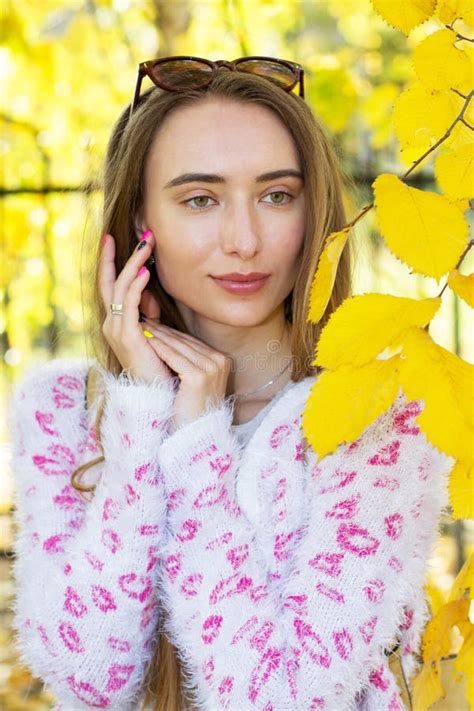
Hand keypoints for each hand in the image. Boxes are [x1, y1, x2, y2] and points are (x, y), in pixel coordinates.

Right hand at [99, 230, 173, 383]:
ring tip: (146, 244)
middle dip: (120, 255)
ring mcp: (116, 330)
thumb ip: (150, 314)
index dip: (112, 262)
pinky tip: (145, 272)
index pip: (111, 285)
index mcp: (117, 322)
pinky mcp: (127, 337)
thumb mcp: (154, 333)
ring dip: (134, 264)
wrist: (159, 395)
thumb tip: (152, 296)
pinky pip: (129, 306)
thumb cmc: (160, 366)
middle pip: (110, 282)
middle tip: (137, 233)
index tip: (116, 238)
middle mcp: (111, 324)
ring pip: (121, 289)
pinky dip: (137, 287)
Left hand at [139, 320, 231, 432]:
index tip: (153, 324)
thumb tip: (170, 339)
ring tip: (141, 326)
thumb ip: (188, 360)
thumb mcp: (193, 381)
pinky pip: (174, 357)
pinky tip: (146, 340)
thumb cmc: (189, 410)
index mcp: (221, 361)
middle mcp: (219, 362)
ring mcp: (211, 368)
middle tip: (143, 319)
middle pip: (185, 341)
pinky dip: (159, 348)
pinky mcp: (199, 376)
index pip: (191, 342)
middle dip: (163, 330)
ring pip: (178, 346)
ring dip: (158, 335)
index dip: (170, 333)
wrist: (195, 436)